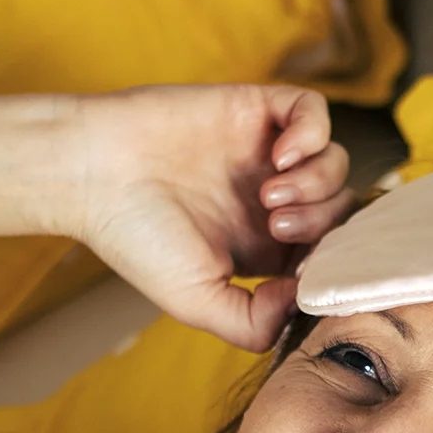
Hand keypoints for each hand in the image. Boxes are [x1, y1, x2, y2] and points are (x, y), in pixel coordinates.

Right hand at [66, 84, 353, 349]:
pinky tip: (281, 156)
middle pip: (341, 208)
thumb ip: (255, 322)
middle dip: (323, 223)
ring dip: (317, 183)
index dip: (330, 260)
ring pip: (335, 162)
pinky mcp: (255, 109)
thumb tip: (302, 297)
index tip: (299, 268)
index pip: (330, 251)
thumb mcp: (197, 302)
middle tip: (275, 227)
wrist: (91, 174)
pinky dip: (312, 134)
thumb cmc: (135, 238)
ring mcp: (266, 153)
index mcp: (264, 248)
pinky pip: (314, 112)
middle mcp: (271, 200)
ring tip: (270, 196)